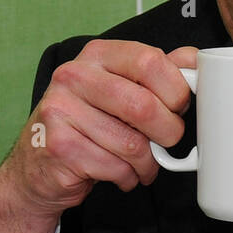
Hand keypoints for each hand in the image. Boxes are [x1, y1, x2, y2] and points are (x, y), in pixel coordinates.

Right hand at [0, 40, 196, 219]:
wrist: (39, 165)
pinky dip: (127, 177)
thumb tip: (193, 60)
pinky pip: (116, 167)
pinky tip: (119, 173)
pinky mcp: (59, 147)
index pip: (150, 61)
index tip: (178, 107)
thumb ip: (157, 73)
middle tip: (166, 141)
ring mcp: (61, 111)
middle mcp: (74, 76)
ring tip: (142, 163)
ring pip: (132, 144)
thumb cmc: (88, 124)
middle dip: (168, 132)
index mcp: (97, 55)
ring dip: (148, 163)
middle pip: (144, 105)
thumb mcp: (121, 89)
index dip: (176, 90)